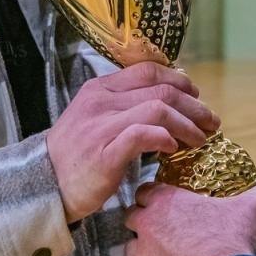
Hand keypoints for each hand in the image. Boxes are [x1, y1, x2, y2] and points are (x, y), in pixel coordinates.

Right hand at [49, 62, 218, 222]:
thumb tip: (167, 100)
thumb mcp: (95, 118)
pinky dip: (165, 138)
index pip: (149, 71)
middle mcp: (101, 102)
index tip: (196, 96)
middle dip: (194, 105)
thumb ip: (124, 105)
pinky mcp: (105, 154)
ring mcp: (101, 126)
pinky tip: (174, 148)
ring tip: (199, 139)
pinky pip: (142, 135)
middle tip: (210, 121)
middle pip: (161, 91)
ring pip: (158, 110)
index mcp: (100, 88)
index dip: (180, 81)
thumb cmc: (76, 155)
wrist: (44, 185)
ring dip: (187, 124)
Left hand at [126, 184, 255, 255]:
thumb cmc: (230, 238)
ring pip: (132, 250)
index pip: (145, 190)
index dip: (154, 195)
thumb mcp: (251, 209)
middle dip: (143, 222)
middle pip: (132, 218)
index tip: (165, 202)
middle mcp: (148, 226)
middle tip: (163, 228)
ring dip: (145, 252)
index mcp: (166, 201)